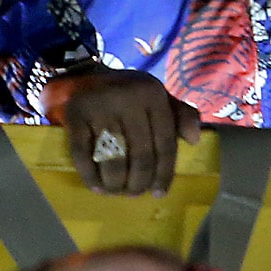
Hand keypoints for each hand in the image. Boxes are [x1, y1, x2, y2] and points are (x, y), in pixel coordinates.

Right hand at [45, 67, 200, 196]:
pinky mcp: (75, 114)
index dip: (164, 173)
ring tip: (117, 191)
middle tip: (134, 193)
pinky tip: (96, 186)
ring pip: (113, 159)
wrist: (86, 77)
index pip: (164, 143)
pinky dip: (90, 176)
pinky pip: (83, 155)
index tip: (158, 193)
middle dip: (138, 182)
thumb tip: (195, 139)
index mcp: (152, 94)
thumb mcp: (158, 98)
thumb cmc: (128, 95)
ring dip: (116, 183)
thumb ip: (181, 115)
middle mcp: (128, 97)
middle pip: (140, 155)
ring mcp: (100, 106)